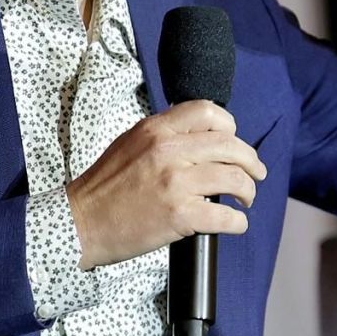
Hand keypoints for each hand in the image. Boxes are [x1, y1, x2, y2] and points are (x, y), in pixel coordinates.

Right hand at [66, 101, 269, 268]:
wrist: (80, 222)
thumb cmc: (104, 188)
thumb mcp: (130, 144)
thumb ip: (164, 136)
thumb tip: (201, 139)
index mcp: (156, 129)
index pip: (208, 112)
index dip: (230, 127)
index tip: (234, 143)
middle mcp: (168, 150)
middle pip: (230, 145)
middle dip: (251, 161)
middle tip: (255, 174)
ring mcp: (175, 182)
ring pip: (235, 178)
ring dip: (248, 190)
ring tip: (246, 199)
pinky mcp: (180, 215)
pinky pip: (226, 216)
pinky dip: (238, 222)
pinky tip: (235, 224)